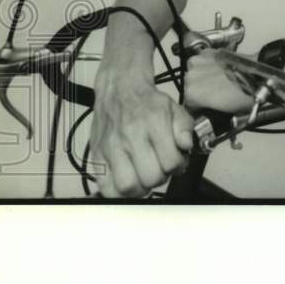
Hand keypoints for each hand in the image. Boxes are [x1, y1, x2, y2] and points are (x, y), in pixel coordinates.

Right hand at [90, 74, 193, 198]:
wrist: (120, 90)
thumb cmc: (147, 102)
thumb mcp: (175, 108)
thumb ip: (185, 128)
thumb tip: (187, 146)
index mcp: (154, 124)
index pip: (171, 162)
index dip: (178, 167)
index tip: (176, 163)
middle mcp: (131, 137)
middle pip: (151, 178)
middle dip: (161, 178)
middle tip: (160, 170)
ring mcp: (112, 148)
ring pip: (128, 187)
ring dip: (141, 188)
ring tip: (145, 178)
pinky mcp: (97, 156)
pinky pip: (106, 187)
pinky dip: (118, 192)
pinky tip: (128, 182)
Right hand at [183, 48, 255, 113]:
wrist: (258, 74)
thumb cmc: (246, 92)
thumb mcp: (225, 113)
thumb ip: (210, 112)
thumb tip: (208, 112)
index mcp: (192, 94)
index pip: (188, 107)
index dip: (198, 110)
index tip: (204, 109)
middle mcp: (191, 76)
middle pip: (191, 88)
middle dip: (201, 92)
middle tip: (214, 96)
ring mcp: (198, 61)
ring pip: (195, 74)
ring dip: (203, 78)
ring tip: (219, 82)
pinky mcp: (207, 51)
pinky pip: (203, 62)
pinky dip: (209, 66)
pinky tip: (220, 71)